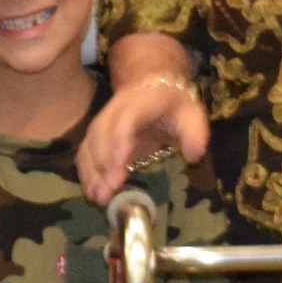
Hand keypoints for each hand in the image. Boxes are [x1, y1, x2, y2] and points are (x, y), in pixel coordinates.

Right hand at [79, 67, 206, 203]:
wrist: (153, 86)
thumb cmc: (174, 105)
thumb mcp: (192, 114)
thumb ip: (195, 133)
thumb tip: (194, 154)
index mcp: (142, 101)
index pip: (126, 119)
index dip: (120, 140)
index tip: (120, 163)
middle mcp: (116, 108)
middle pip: (102, 133)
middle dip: (103, 162)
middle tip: (109, 188)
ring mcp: (104, 120)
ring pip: (90, 143)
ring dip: (92, 170)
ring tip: (97, 196)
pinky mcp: (98, 134)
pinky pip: (86, 151)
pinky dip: (86, 171)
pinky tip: (91, 191)